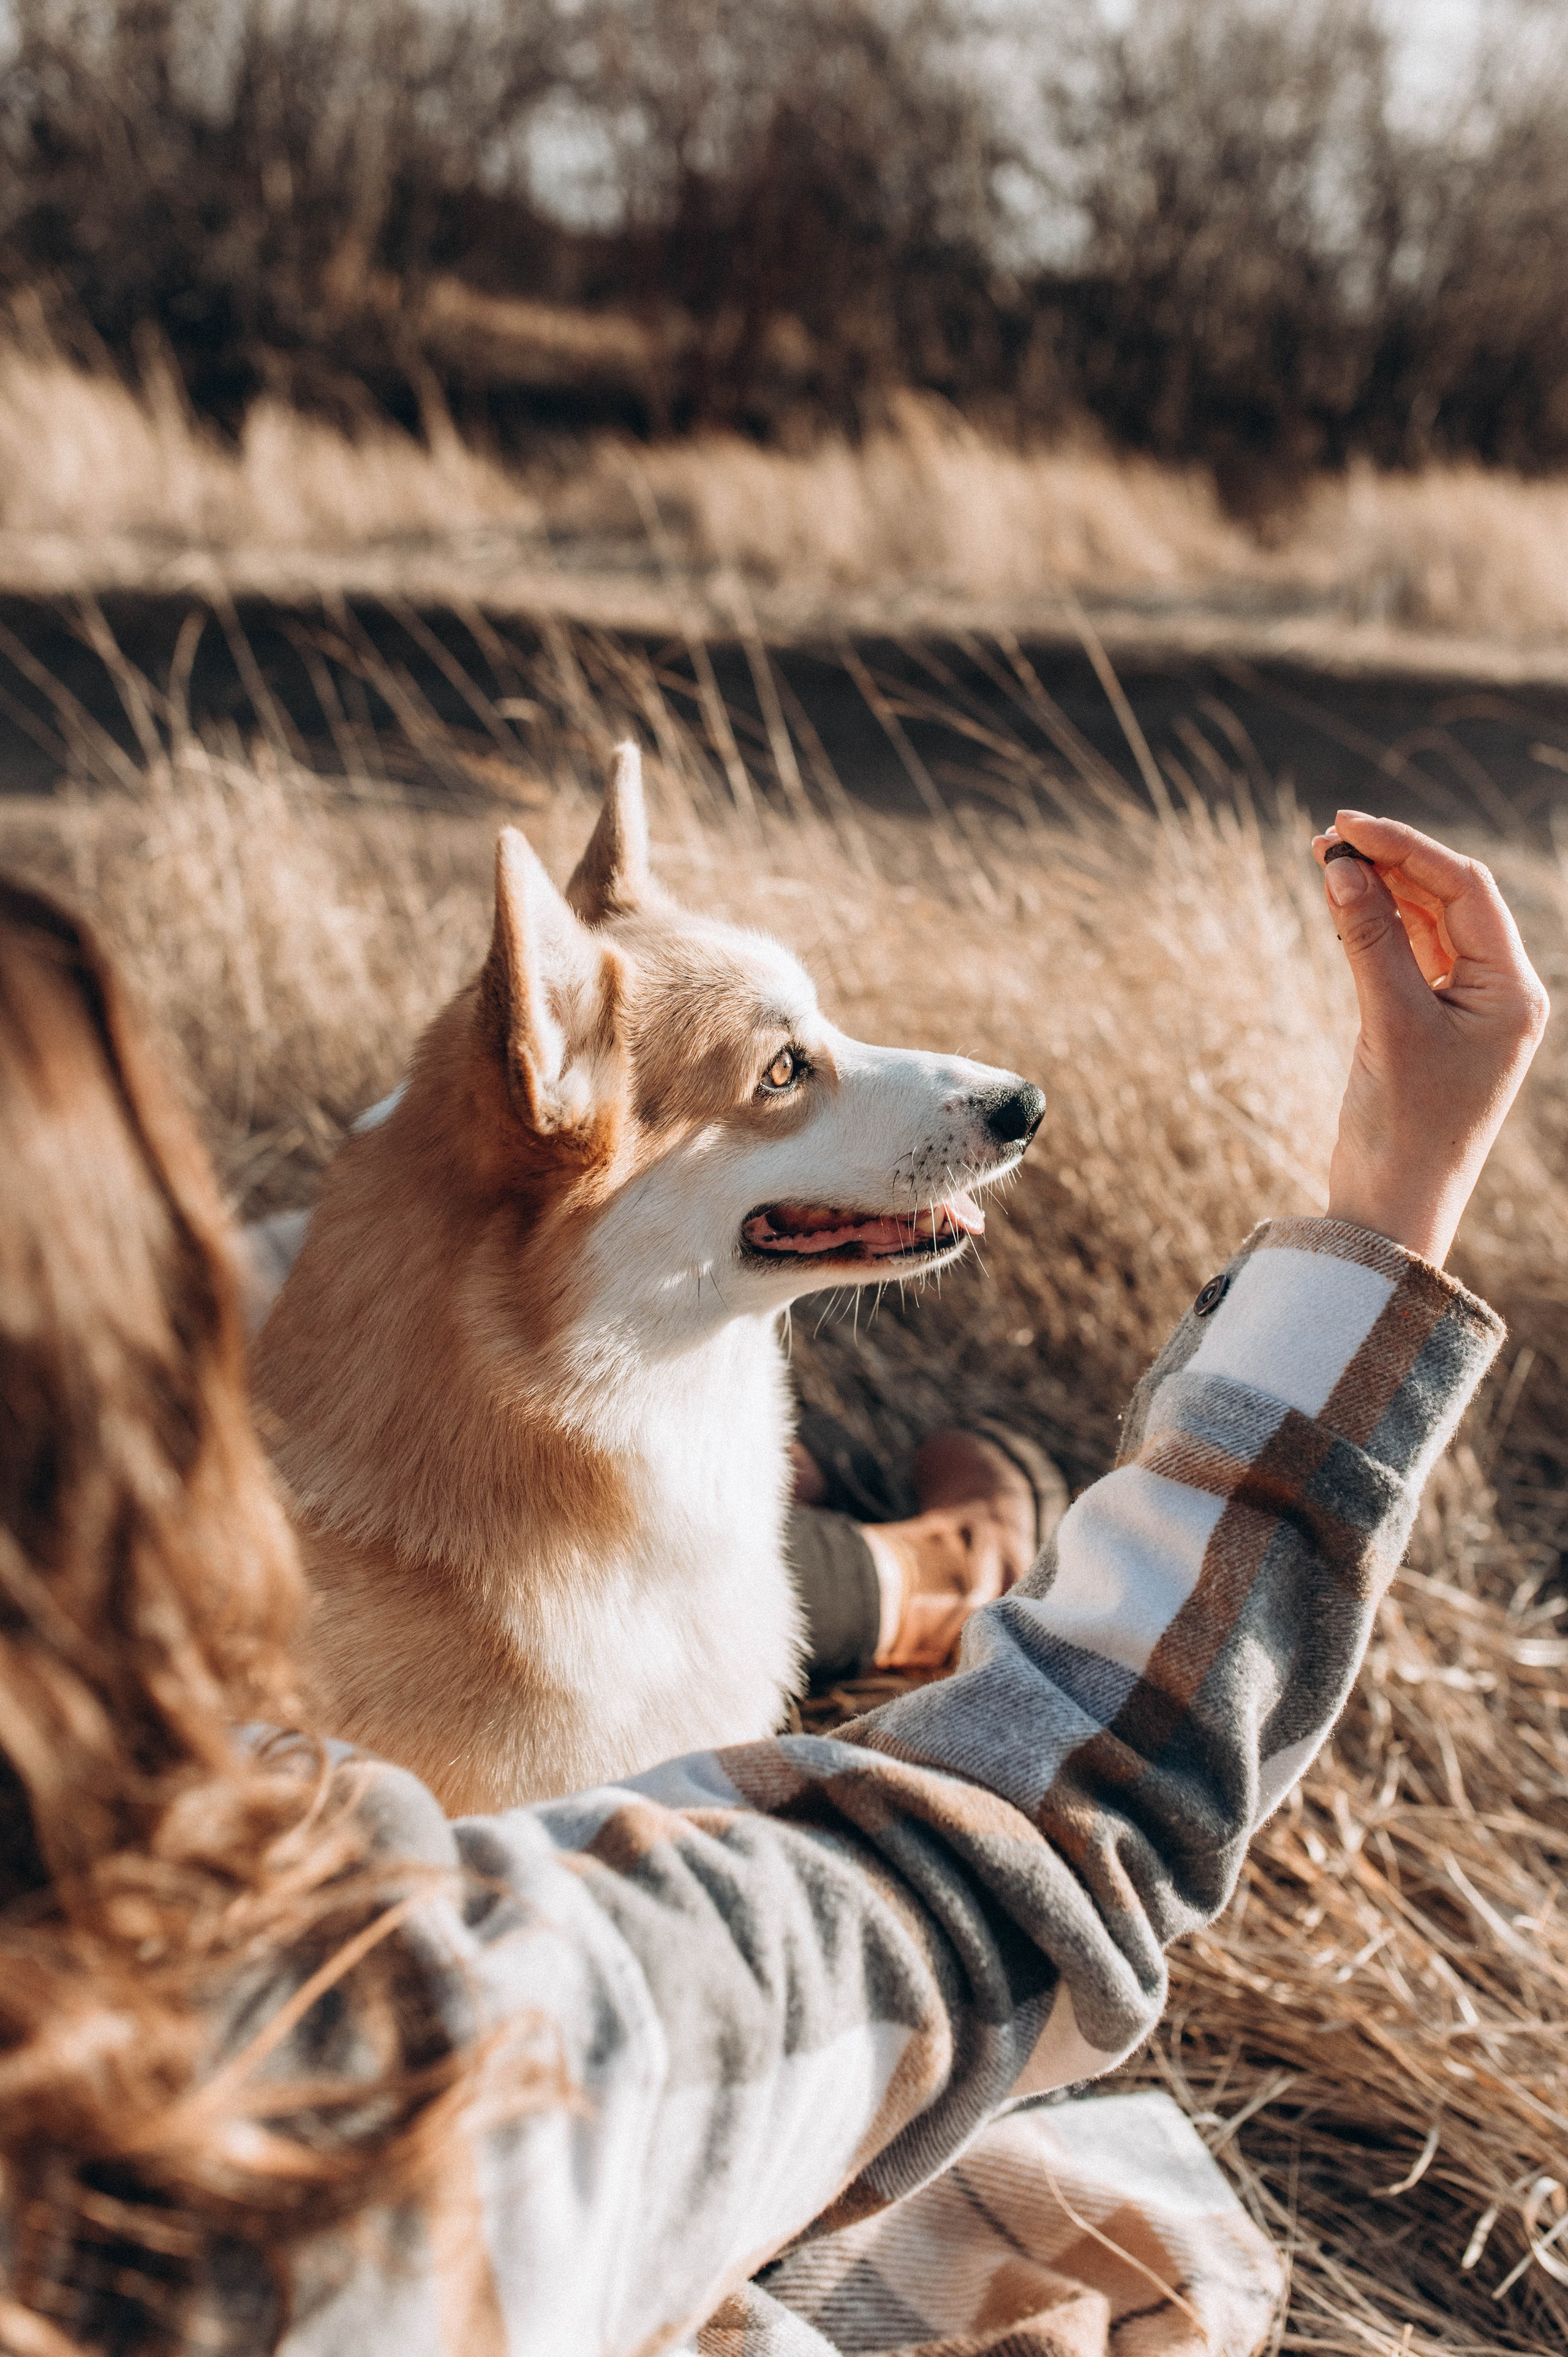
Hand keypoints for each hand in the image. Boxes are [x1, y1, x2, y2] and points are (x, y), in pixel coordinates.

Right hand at [1313, 811, 1547, 1265]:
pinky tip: (1340, 903)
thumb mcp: (1386, 1024)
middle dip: (1391, 862)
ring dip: (1380, 890)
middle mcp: (1498, 993)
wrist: (1392, 1210)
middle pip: (1449, 898)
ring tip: (1325, 861)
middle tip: (1326, 838)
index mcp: (1510, 991)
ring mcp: (1465, 1008)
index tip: (1347, 824)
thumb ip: (1368, 939)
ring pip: (1426, 923)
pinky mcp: (1429, 1025)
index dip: (1406, 847)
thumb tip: (1343, 865)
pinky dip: (1374, 926)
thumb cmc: (1403, 1127)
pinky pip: (1407, 956)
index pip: (1464, 889)